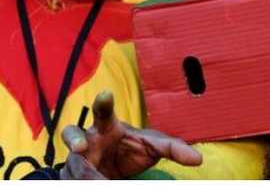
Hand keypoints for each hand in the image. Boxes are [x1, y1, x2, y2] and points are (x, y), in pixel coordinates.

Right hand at [58, 90, 201, 178]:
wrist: (110, 168)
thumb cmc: (130, 150)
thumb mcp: (152, 147)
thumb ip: (173, 149)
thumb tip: (198, 159)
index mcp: (108, 126)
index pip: (103, 111)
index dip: (103, 102)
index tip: (107, 93)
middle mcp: (88, 140)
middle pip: (72, 133)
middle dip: (75, 139)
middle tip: (82, 146)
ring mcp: (77, 159)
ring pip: (73, 166)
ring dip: (83, 174)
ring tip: (99, 180)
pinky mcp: (73, 176)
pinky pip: (74, 180)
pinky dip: (85, 181)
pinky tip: (98, 183)